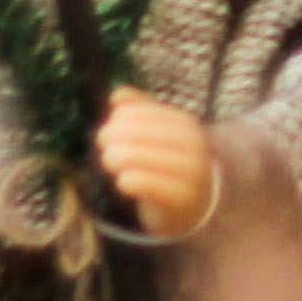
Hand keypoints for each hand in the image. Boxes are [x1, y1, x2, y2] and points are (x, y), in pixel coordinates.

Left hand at [95, 90, 217, 235]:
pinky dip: (125, 181)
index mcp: (185, 124)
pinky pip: (139, 183)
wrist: (195, 205)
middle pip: (132, 133)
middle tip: (106, 150)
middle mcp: (192, 145)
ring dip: (113, 160)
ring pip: (131, 157)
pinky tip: (123, 182)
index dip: (116, 120)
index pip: (137, 112)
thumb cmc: (170, 164)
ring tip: (111, 165)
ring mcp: (189, 173)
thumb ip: (140, 110)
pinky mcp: (179, 199)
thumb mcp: (159, 133)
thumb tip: (117, 95)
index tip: (109, 131)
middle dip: (110, 140)